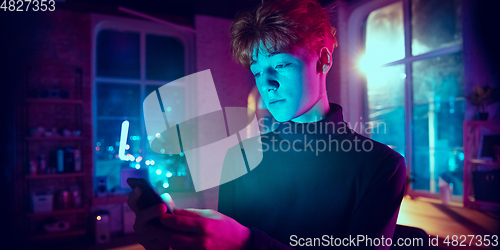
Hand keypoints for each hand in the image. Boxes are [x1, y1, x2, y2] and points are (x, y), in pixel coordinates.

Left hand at [127, 187, 250, 249]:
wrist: (242, 244)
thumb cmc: (226, 226)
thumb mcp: (210, 214)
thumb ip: (190, 213)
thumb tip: (173, 211)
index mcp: (204, 225)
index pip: (178, 222)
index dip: (165, 219)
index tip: (159, 215)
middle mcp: (201, 240)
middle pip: (173, 237)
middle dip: (161, 232)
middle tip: (152, 227)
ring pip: (176, 247)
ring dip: (167, 241)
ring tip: (160, 235)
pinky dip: (177, 247)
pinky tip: (173, 243)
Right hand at [128, 187, 175, 249]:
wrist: (174, 243)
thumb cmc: (170, 225)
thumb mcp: (170, 213)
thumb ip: (167, 204)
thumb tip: (165, 196)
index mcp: (142, 211)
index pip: (134, 202)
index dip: (134, 195)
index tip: (139, 188)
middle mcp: (139, 223)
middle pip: (141, 216)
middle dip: (151, 211)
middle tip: (163, 207)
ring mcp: (142, 236)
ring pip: (151, 231)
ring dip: (164, 228)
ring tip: (176, 225)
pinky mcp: (149, 247)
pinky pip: (158, 243)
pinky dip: (168, 239)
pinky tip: (177, 237)